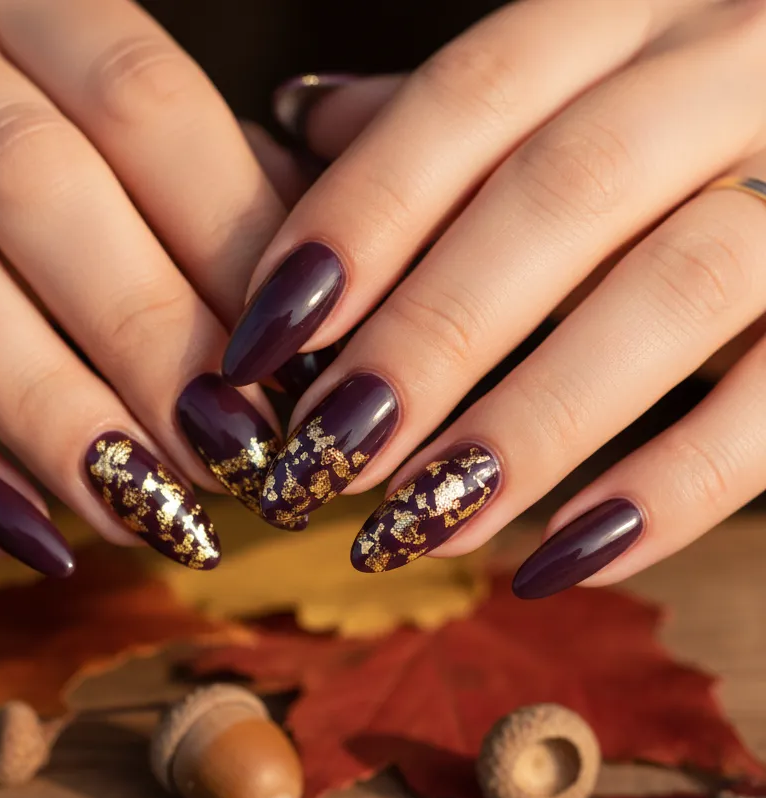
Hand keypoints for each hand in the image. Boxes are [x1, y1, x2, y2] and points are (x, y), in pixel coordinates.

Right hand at [0, 0, 300, 574]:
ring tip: (149, 513)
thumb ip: (215, 199)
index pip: (144, 101)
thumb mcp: (115, 135)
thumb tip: (311, 333)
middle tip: (232, 459)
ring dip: (51, 415)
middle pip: (33, 187)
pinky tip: (27, 536)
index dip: (230, 243)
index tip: (296, 371)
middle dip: (145, 339)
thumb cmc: (25, 144)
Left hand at [222, 0, 765, 596]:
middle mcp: (732, 67)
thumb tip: (298, 121)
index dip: (353, 220)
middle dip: (427, 339)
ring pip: (677, 288)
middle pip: (564, 194)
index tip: (258, 345)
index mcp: (631, 17)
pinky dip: (666, 495)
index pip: (471, 95)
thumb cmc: (678, 150)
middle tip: (325, 458)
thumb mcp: (570, 99)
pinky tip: (557, 564)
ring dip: (525, 426)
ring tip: (414, 525)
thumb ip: (451, 123)